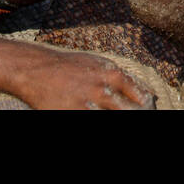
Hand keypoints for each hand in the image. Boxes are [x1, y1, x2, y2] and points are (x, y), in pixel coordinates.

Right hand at [16, 51, 155, 109]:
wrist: (37, 70)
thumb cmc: (69, 66)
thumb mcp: (98, 64)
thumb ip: (120, 78)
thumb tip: (146, 94)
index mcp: (112, 74)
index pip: (140, 96)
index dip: (145, 106)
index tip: (147, 109)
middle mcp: (102, 90)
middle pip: (129, 111)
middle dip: (135, 114)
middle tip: (136, 115)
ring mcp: (87, 104)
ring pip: (114, 116)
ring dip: (118, 116)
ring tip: (107, 111)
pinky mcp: (73, 113)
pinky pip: (92, 119)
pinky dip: (97, 117)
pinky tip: (94, 113)